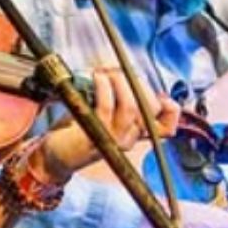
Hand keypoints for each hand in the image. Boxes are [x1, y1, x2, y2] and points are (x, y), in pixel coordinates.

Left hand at [37, 67, 179, 182]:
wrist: (56, 156)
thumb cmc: (80, 128)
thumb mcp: (105, 114)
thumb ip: (119, 98)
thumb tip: (124, 72)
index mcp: (135, 134)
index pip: (167, 127)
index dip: (171, 109)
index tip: (159, 94)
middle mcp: (129, 139)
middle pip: (150, 109)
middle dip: (137, 83)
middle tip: (119, 72)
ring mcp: (113, 139)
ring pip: (131, 107)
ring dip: (120, 82)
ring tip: (106, 72)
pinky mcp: (96, 135)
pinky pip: (106, 107)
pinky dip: (103, 86)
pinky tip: (96, 77)